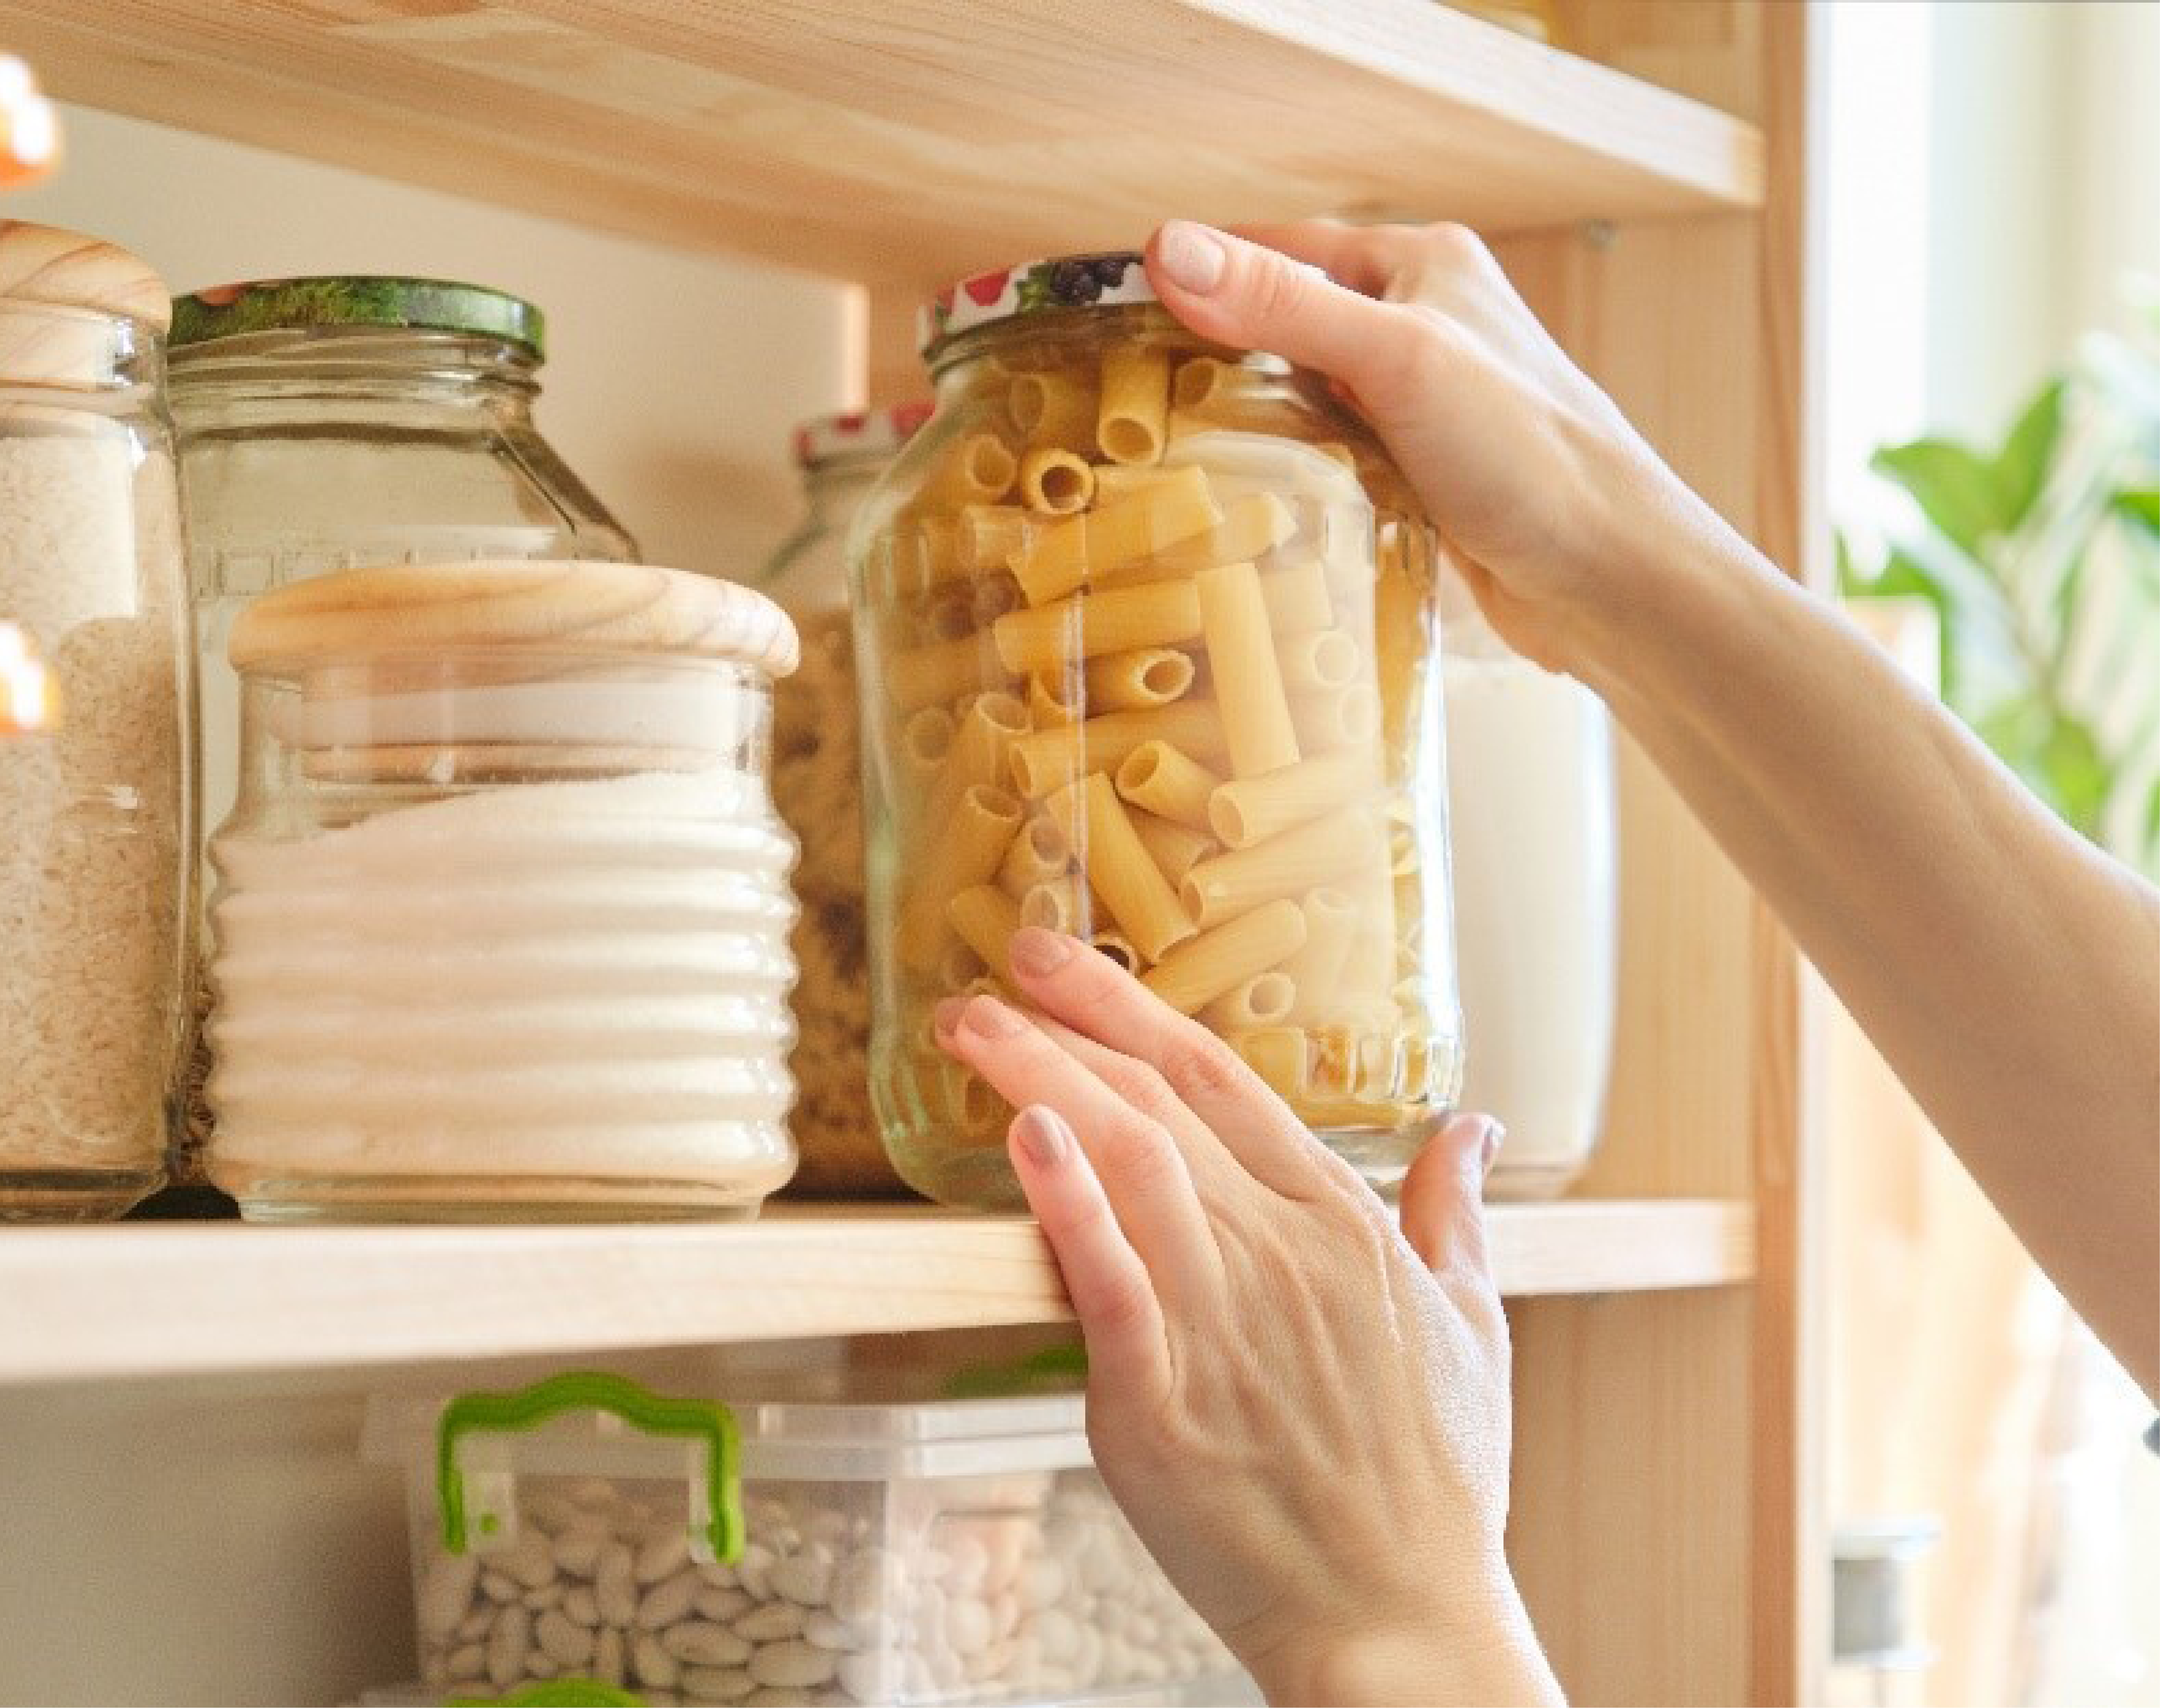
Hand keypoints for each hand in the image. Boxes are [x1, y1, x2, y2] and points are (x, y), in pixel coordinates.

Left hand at [934, 927, 1563, 1706]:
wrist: (1400, 1622)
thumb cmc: (1434, 1484)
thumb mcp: (1474, 1328)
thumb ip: (1458, 1214)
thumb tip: (1473, 1127)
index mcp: (1340, 1226)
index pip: (1223, 1082)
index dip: (1136, 1009)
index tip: (1066, 961)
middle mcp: (1279, 1255)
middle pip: (1160, 1104)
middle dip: (1069, 1020)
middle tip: (995, 963)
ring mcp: (1222, 1323)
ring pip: (1128, 1163)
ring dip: (1043, 1079)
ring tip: (973, 1026)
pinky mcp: (1165, 1401)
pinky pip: (1111, 1280)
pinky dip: (1068, 1201)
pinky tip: (1027, 1135)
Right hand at [1143, 217, 1720, 674]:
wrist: (1610, 578)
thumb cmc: (1529, 458)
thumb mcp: (1394, 360)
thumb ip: (1282, 306)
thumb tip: (1170, 250)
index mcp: (1422, 265)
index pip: (1280, 249)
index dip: (1200, 276)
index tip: (1116, 316)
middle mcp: (1424, 323)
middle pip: (1287, 324)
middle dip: (1217, 356)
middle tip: (1132, 399)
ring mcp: (1423, 402)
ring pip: (1305, 396)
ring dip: (1252, 423)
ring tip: (1176, 454)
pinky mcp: (1422, 472)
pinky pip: (1331, 456)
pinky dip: (1292, 473)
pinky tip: (1255, 500)